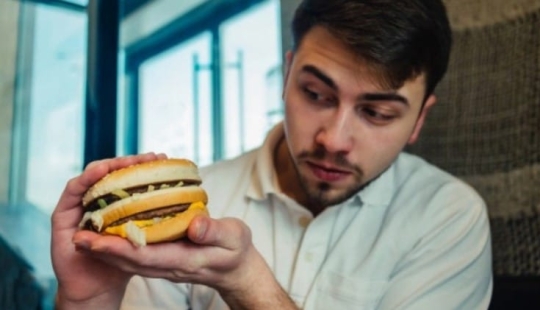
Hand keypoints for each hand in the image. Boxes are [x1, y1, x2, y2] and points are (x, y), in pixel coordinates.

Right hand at [51, 153, 166, 309]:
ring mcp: (79, 206)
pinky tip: (101, 171)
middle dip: (131, 162)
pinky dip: (86, 178)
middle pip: (114, 173)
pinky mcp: (62, 215)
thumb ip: (168, 231)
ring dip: (110, 165)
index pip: (132, 178)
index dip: (145, 166)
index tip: (163, 157)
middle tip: (150, 157)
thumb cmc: (122, 267)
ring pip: (94, 176)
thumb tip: (201, 218)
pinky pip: (73, 191)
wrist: (94, 290)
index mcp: (119, 206)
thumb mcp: (149, 245)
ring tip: (128, 160)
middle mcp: (98, 201)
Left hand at [72, 215, 297, 308]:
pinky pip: (137, 254)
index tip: (94, 239)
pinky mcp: (165, 258)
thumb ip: (213, 231)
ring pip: (129, 259)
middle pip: (129, 259)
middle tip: (75, 236)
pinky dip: (119, 245)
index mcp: (183, 259)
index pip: (143, 256)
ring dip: (105, 249)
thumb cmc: (237, 250)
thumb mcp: (232, 236)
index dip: (117, 248)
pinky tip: (109, 232)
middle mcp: (169, 265)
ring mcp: (165, 264)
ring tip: (83, 234)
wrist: (238, 269)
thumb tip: (194, 224)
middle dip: (101, 250)